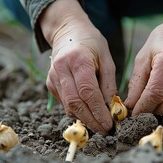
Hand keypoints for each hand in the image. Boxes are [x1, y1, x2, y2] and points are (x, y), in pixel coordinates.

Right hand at [40, 0, 116, 134]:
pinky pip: (64, 103)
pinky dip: (77, 111)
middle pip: (76, 103)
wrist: (67, 32)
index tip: (109, 124)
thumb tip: (112, 108)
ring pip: (68, 106)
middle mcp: (62, 69)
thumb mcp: (106, 58)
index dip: (98, 111)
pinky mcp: (50, 83)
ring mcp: (53, 77)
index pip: (88, 92)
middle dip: (91, 120)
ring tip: (99, 126)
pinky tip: (88, 115)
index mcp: (78, 60)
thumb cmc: (91, 43)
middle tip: (105, 131)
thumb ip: (108, 83)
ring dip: (84, 119)